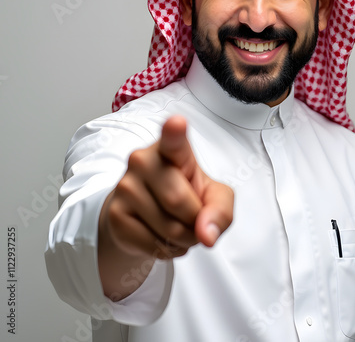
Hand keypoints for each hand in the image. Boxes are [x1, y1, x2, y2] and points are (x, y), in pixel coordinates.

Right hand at [98, 115, 233, 298]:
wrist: (148, 213)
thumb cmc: (187, 194)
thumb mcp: (214, 196)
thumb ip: (221, 210)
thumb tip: (206, 235)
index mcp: (172, 148)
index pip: (173, 139)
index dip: (174, 132)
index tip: (177, 123)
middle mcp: (142, 160)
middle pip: (178, 201)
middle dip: (196, 221)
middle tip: (193, 216)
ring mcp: (125, 187)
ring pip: (169, 228)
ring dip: (185, 239)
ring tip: (178, 226)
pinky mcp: (114, 215)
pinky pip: (154, 246)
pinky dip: (168, 250)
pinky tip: (162, 237)